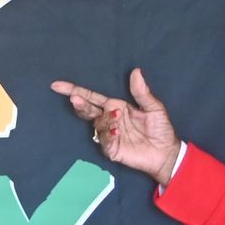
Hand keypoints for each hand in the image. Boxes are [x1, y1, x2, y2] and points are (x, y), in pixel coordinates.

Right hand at [50, 68, 179, 184]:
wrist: (167, 153)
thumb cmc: (161, 129)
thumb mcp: (154, 108)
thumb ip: (142, 92)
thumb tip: (136, 71)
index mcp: (116, 106)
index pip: (92, 96)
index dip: (75, 90)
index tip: (58, 85)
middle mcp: (109, 119)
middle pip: (87, 110)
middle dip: (80, 104)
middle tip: (75, 99)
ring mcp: (109, 134)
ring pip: (97, 124)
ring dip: (104, 120)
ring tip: (117, 119)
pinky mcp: (112, 149)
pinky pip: (104, 141)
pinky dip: (109, 135)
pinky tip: (117, 132)